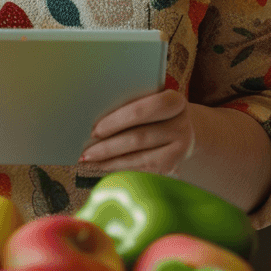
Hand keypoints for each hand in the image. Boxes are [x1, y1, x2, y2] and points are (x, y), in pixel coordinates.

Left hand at [79, 89, 195, 175]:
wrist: (184, 129)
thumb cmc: (157, 112)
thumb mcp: (150, 100)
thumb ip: (130, 105)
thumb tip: (94, 118)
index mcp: (174, 101)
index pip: (142, 110)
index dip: (116, 121)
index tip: (95, 130)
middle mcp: (181, 125)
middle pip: (138, 137)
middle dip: (108, 146)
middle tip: (86, 151)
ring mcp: (180, 149)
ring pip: (138, 157)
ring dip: (110, 161)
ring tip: (89, 160)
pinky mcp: (172, 167)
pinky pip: (141, 170)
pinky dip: (119, 168)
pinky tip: (103, 166)